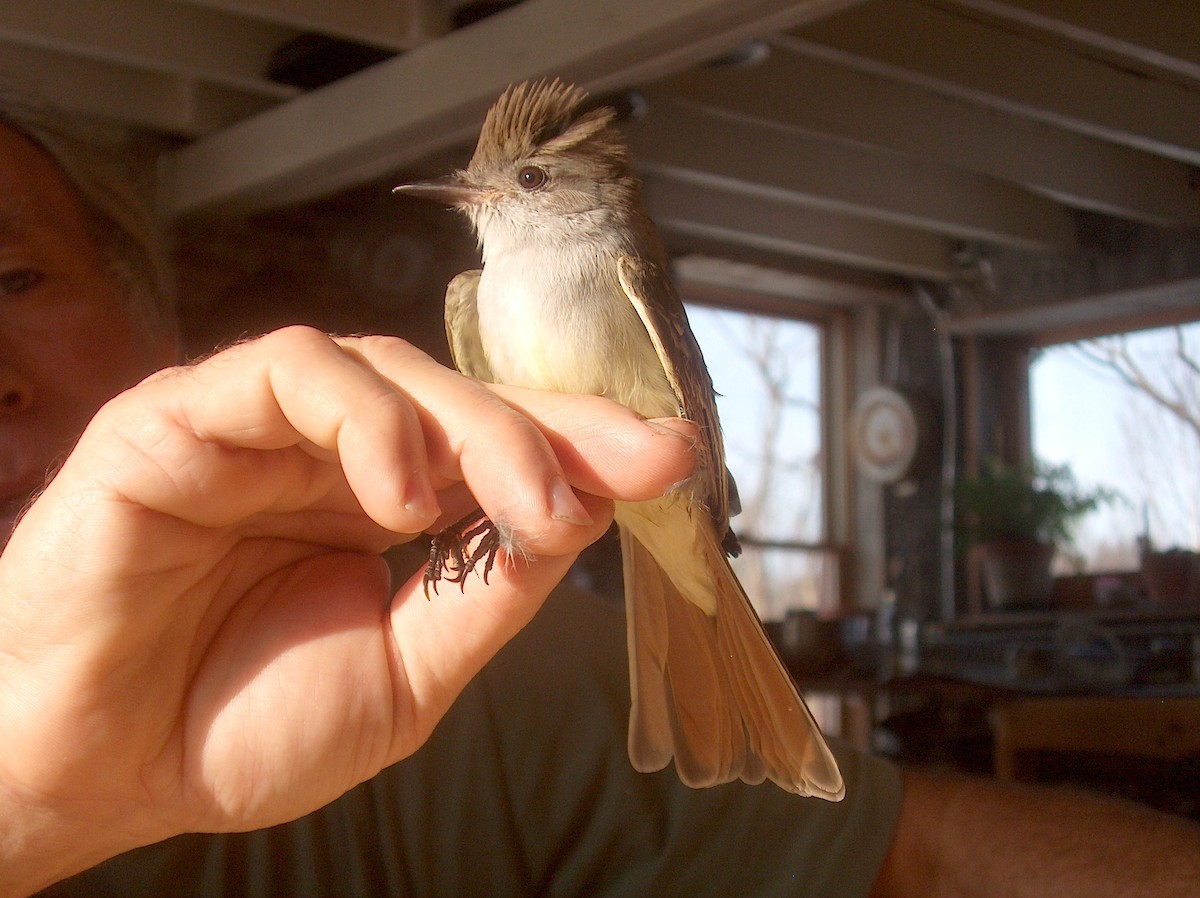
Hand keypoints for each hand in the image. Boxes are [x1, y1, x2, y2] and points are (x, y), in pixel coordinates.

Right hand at [0, 327, 696, 894]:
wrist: (99, 771)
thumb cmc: (238, 726)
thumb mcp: (406, 674)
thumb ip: (485, 590)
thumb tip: (579, 515)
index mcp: (383, 506)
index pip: (499, 449)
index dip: (585, 445)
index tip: (674, 458)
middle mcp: (331, 452)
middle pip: (465, 396)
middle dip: (558, 429)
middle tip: (628, 473)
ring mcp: (260, 426)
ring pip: (391, 367)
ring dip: (476, 427)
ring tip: (514, 506)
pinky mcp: (185, 413)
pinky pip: (292, 369)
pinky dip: (366, 417)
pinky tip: (398, 494)